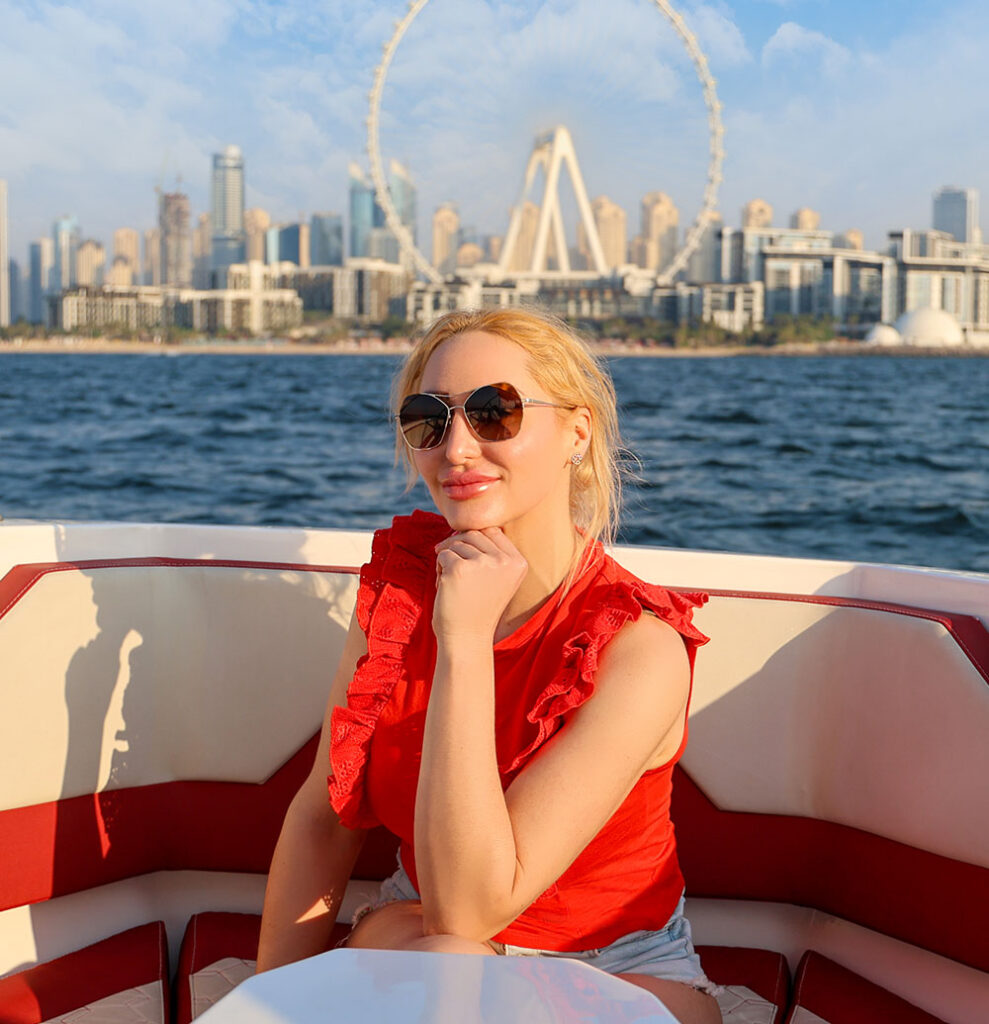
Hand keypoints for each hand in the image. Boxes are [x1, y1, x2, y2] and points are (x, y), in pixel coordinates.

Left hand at [432, 528, 527, 644]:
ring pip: (458, 542)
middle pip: (474, 533)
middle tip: (450, 564)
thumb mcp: (494, 578)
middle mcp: (504, 561)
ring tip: (451, 581)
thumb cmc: (476, 608)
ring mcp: (483, 563)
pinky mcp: (460, 568)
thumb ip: (487, 552)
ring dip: (448, 556)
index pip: (493, 531)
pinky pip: (443, 554)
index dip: (475, 540)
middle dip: (458, 545)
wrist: (467, 639)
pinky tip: (445, 586)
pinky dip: (439, 567)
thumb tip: (461, 526)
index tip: (467, 558)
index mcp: (518, 562)